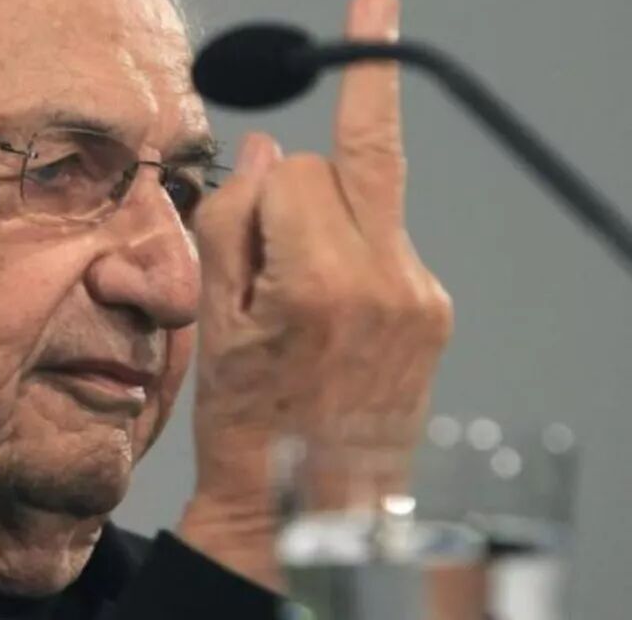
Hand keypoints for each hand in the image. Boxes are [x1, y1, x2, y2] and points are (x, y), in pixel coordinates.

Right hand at [176, 0, 453, 590]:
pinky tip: (326, 305)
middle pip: (354, 159)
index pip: (297, 170)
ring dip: (328, 212)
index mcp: (322, 284)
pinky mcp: (435, 308)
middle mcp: (388, 281)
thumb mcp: (215, 318)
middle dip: (304, 178)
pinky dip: (349, 246)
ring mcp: (420, 295)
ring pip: (370, 194)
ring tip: (295, 285)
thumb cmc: (249, 419)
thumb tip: (266, 147)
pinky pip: (385, 238)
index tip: (246, 198)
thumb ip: (231, 217)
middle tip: (309, 159)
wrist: (313, 501)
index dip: (258, 192)